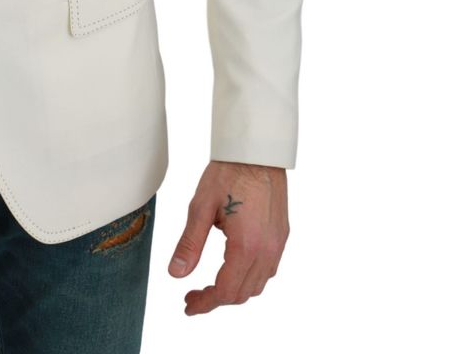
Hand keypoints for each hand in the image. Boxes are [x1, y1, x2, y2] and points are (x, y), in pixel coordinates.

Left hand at [168, 160, 288, 314]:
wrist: (256, 152)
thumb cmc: (228, 173)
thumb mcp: (200, 207)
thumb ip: (189, 244)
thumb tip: (176, 274)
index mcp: (246, 246)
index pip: (226, 291)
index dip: (205, 302)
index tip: (188, 305)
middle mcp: (267, 251)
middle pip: (243, 293)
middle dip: (217, 299)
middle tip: (193, 296)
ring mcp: (278, 244)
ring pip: (257, 285)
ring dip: (234, 290)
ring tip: (210, 285)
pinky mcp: (281, 235)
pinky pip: (267, 269)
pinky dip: (248, 277)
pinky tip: (231, 266)